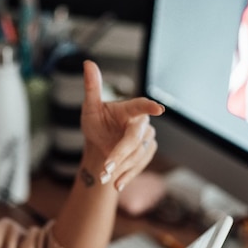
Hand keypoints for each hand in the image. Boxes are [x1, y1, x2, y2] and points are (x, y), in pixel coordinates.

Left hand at [81, 60, 164, 190]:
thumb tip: (87, 63)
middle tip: (106, 167)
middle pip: (135, 139)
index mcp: (129, 109)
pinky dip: (128, 175)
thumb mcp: (90, 108)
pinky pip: (141, 165)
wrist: (100, 146)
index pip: (140, 106)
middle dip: (120, 154)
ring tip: (103, 176)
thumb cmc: (96, 123)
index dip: (149, 106)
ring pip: (138, 154)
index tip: (159, 109)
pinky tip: (116, 184)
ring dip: (121, 167)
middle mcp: (141, 122)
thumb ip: (91, 88)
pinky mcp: (148, 151)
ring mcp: (147, 138)